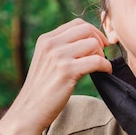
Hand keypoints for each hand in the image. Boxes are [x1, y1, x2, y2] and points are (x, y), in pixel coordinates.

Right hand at [0, 19, 111, 134]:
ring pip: (93, 44)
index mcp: (46, 39)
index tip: (100, 44)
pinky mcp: (67, 71)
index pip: (77, 24)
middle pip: (87, 30)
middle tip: (102, 54)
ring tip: (100, 66)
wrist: (29, 110)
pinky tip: (106, 72)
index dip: (94, 32)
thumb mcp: (47, 61)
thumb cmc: (42, 88)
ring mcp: (58, 56)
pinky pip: (97, 61)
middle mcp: (51, 44)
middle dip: (100, 40)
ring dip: (102, 54)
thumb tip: (89, 40)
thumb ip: (62, 48)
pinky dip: (106, 66)